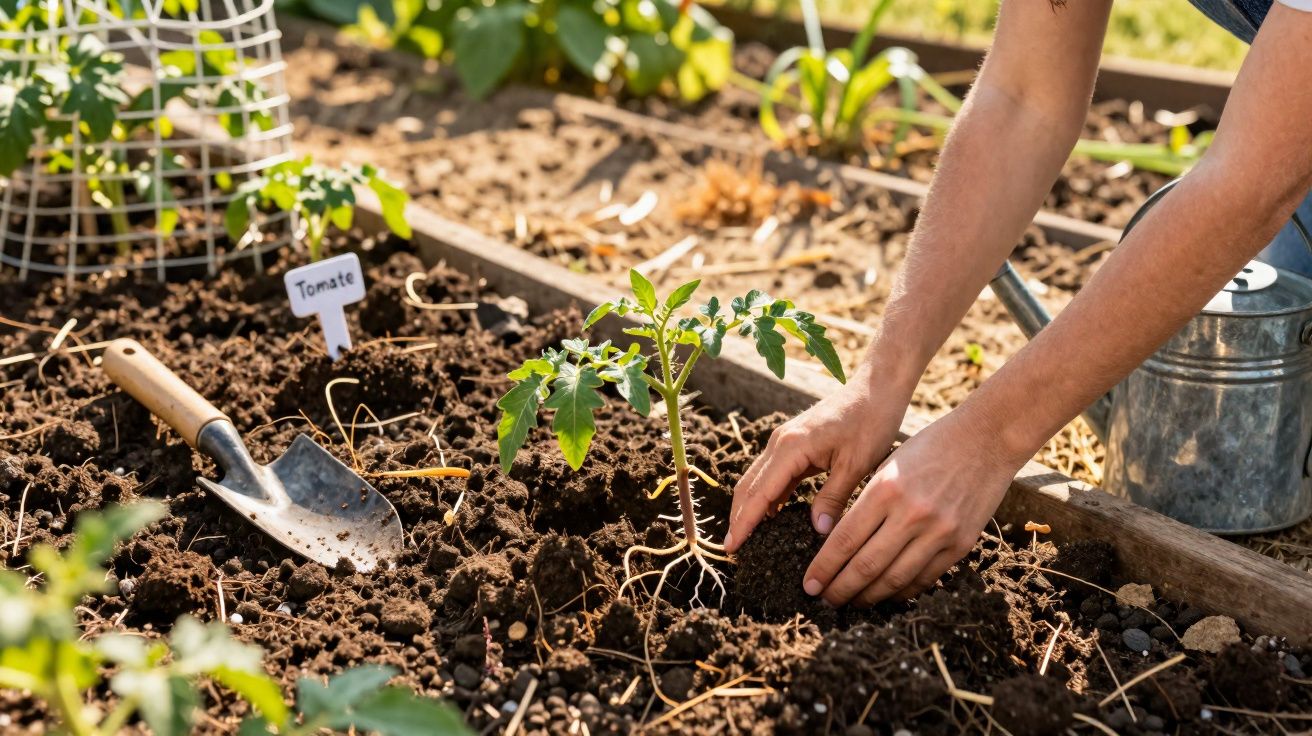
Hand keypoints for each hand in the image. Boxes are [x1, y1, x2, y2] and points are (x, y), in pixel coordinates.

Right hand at [723, 370, 908, 552]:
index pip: (759, 493)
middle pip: (748, 485)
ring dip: (749, 506)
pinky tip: (771, 515)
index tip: (732, 547)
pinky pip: (772, 472)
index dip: (744, 522)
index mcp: (791, 447)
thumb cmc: (871, 422)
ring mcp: (785, 440)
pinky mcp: (794, 442)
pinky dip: (766, 494)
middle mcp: (780, 442)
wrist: (877, 387)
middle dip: (739, 517)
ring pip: (756, 478)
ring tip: (746, 536)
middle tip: (733, 548)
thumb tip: (818, 532)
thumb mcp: (856, 464)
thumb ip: (833, 498)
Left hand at [803, 404, 1028, 606]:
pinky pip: (925, 578)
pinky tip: (886, 594)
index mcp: (885, 489)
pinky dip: (902, 591)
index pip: (844, 541)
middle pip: (866, 567)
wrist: (987, 439)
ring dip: (868, 597)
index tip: (809, 585)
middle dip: (839, 589)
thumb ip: (866, 504)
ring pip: (894, 580)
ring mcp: (939, 532)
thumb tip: (839, 544)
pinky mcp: (962, 544)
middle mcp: (911, 514)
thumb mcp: (888, 465)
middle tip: (823, 600)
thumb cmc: (929, 446)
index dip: (823, 568)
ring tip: (851, 602)